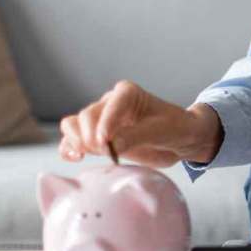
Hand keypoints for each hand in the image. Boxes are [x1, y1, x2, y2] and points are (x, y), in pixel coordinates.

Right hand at [58, 79, 223, 168]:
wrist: (181, 140)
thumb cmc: (175, 128)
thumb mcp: (161, 130)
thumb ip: (136, 136)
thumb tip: (110, 145)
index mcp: (128, 93)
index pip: (110, 104)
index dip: (105, 123)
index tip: (105, 143)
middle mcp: (110, 103)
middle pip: (87, 115)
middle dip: (90, 135)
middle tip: (104, 151)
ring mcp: (102, 121)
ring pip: (74, 124)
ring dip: (75, 139)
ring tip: (84, 154)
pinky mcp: (98, 138)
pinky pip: (74, 140)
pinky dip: (68, 147)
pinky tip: (75, 157)